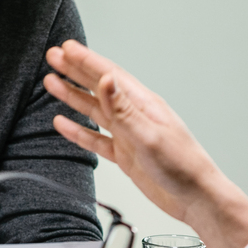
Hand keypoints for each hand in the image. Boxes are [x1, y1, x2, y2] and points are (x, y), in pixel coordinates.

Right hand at [43, 40, 247, 247]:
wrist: (196, 199)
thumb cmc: (183, 167)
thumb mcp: (149, 136)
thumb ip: (124, 109)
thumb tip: (107, 79)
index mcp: (143, 105)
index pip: (109, 76)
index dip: (86, 61)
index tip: (66, 48)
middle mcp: (134, 116)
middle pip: (99, 88)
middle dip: (75, 71)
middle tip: (53, 57)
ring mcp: (129, 135)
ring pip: (94, 110)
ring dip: (73, 96)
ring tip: (51, 82)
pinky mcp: (125, 155)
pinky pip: (96, 139)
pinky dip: (78, 130)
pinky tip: (64, 123)